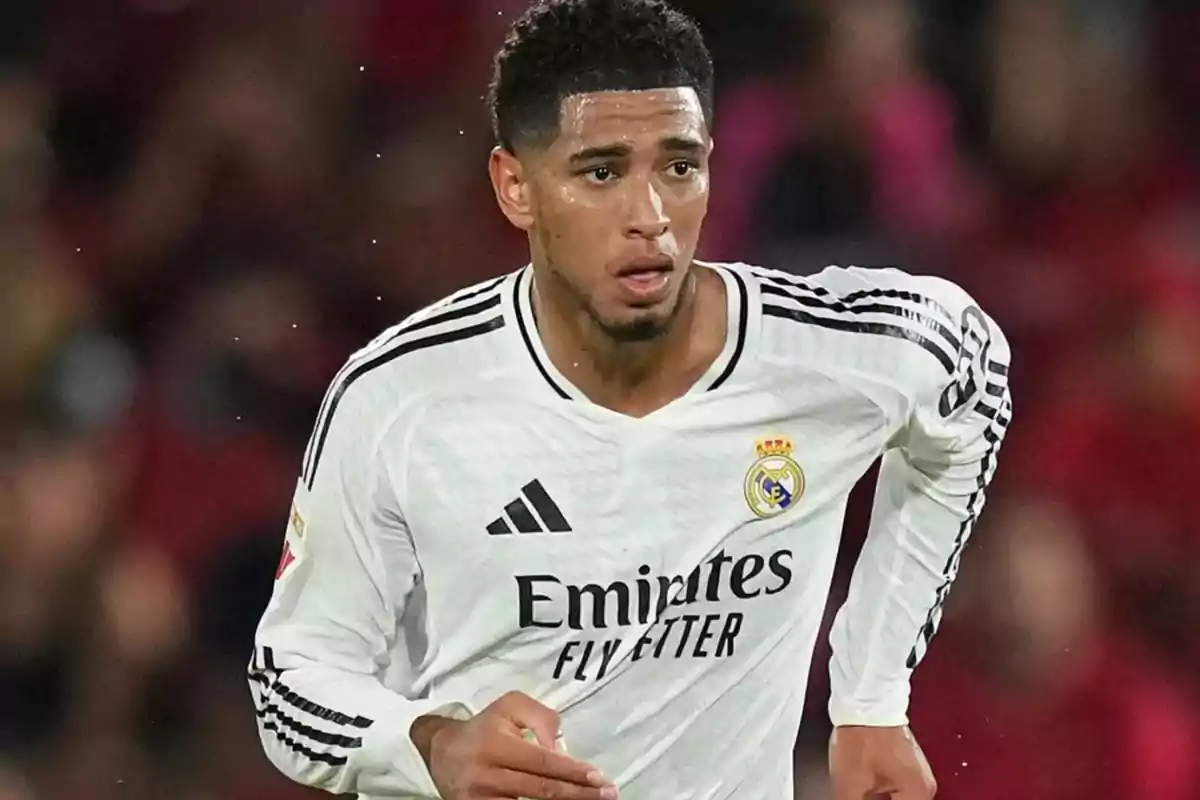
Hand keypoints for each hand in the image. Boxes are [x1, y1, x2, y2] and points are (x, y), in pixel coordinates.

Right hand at [410, 691, 617, 799]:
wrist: (440, 752)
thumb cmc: (484, 727)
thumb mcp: (510, 706)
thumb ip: (540, 717)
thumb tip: (561, 747)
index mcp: (496, 744)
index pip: (542, 761)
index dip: (573, 771)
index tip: (599, 777)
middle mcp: (488, 774)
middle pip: (541, 790)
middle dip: (579, 795)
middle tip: (608, 795)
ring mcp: (482, 798)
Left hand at [828, 725, 935, 798]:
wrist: (864, 700)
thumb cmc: (863, 733)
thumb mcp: (850, 784)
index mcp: (917, 793)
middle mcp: (923, 786)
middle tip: (858, 795)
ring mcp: (916, 774)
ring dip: (876, 799)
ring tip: (859, 791)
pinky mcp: (905, 765)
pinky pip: (895, 791)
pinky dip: (878, 795)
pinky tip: (862, 791)